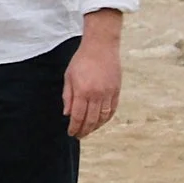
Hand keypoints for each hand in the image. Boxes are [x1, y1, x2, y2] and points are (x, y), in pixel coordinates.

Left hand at [63, 10, 123, 138]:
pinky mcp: (116, 91)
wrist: (101, 47)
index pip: (78, 116)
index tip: (71, 133)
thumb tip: (67, 114)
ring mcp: (108, 93)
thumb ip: (67, 96)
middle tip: (79, 135)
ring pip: (103, 117)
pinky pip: (112, 110)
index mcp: (82, 91)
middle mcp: (97, 95)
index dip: (74, 127)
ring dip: (96, 127)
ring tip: (89, 130)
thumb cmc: (81, 60)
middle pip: (91, 120)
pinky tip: (101, 122)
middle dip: (84, 130)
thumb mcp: (69, 77)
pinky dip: (106, 118)